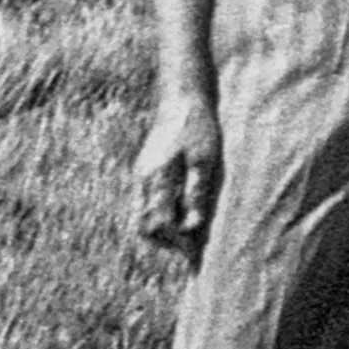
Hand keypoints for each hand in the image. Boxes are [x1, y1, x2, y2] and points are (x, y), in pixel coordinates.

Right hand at [134, 91, 221, 266]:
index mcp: (156, 179)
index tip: (196, 252)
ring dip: (165, 228)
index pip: (156, 226)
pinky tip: (185, 211)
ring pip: (145, 213)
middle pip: (145, 225)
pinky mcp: (148, 167)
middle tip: (192, 249)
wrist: (184, 95)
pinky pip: (150, 199)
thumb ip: (196, 193)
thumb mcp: (204, 159)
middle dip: (166, 241)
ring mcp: (143, 173)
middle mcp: (144, 179)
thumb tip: (192, 227)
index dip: (175, 243)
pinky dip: (164, 212)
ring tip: (191, 234)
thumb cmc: (198, 126)